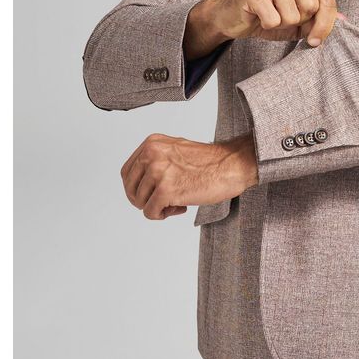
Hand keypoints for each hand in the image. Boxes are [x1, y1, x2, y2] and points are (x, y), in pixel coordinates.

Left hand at [119, 133, 257, 220]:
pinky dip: (163, 215)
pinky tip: (180, 208)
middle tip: (163, 202)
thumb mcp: (174, 151)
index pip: (126, 172)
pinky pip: (150, 212)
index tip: (150, 194)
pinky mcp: (166, 190)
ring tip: (176, 202)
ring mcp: (158, 171)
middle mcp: (151, 154)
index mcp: (152, 143)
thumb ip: (155, 160)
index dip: (136, 188)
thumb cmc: (209, 162)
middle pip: (130, 188)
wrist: (232, 166)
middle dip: (144, 200)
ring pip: (140, 202)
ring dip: (157, 208)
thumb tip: (138, 184)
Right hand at [216, 0, 343, 45]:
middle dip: (299, 22)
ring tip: (270, 15)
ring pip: (292, 16)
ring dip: (281, 24)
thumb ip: (321, 18)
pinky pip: (273, 20)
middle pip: (311, 7)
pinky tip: (259, 17)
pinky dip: (267, 25)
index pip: (327, 1)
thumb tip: (344, 21)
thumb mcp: (300, 19)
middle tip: (283, 17)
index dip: (325, 25)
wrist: (234, 17)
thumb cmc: (269, 15)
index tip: (316, 40)